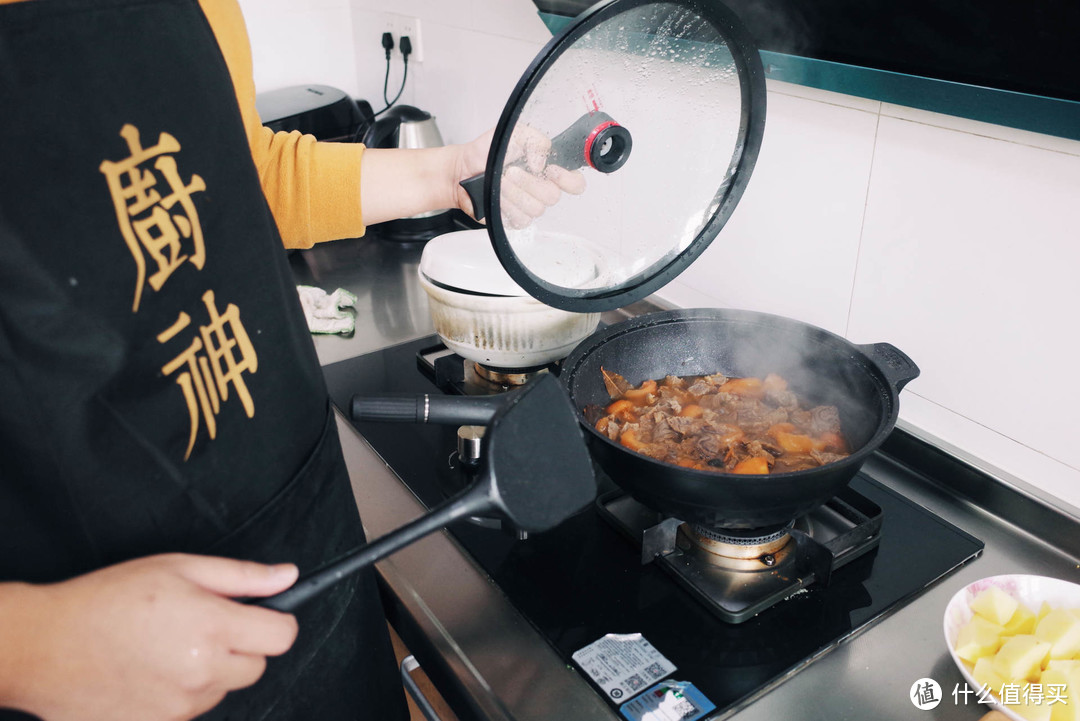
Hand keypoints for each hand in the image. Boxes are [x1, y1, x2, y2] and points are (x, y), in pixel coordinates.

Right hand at [0, 554, 298, 720]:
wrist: (47, 645)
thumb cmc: (108, 600)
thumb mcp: (179, 567)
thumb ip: (241, 576)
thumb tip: (287, 576)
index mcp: (212, 627)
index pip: (282, 636)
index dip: (276, 621)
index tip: (261, 615)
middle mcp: (202, 672)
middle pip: (256, 665)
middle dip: (240, 645)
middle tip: (201, 625)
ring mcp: (181, 707)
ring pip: (224, 689)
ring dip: (210, 671)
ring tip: (167, 646)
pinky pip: (193, 710)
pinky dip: (182, 693)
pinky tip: (152, 671)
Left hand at [451, 126, 585, 226]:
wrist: (462, 170)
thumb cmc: (485, 153)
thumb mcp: (515, 134)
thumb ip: (536, 141)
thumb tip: (542, 163)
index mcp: (547, 170)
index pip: (575, 183)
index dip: (568, 180)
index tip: (551, 170)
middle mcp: (541, 189)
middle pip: (553, 196)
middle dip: (529, 182)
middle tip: (511, 171)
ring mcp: (529, 206)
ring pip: (536, 209)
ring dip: (514, 192)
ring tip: (499, 180)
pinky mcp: (515, 220)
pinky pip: (521, 219)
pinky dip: (506, 205)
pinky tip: (496, 195)